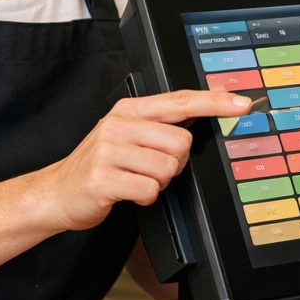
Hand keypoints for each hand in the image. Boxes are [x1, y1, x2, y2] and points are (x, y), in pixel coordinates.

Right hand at [32, 90, 249, 232]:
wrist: (57, 191)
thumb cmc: (101, 164)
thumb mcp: (129, 134)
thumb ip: (164, 122)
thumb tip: (210, 106)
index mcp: (129, 110)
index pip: (180, 101)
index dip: (214, 102)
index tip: (242, 104)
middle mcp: (119, 124)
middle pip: (181, 143)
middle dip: (174, 163)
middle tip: (150, 168)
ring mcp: (109, 150)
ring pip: (167, 168)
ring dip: (158, 182)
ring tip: (135, 180)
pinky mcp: (103, 178)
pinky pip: (149, 190)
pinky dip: (145, 198)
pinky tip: (127, 193)